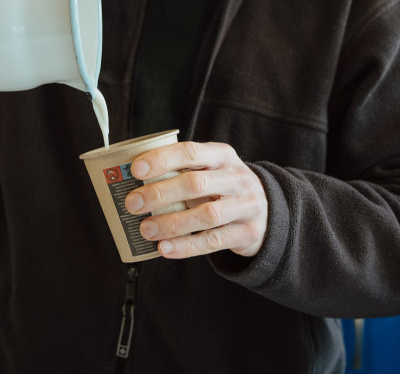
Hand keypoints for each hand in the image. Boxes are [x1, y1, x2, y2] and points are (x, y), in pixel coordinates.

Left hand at [123, 141, 267, 258]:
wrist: (267, 212)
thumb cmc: (223, 188)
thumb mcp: (211, 171)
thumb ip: (182, 173)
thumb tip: (134, 184)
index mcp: (222, 155)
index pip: (190, 151)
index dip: (162, 159)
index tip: (136, 170)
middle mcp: (237, 177)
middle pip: (196, 184)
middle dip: (160, 194)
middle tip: (132, 204)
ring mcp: (246, 205)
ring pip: (206, 214)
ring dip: (172, 223)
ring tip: (146, 229)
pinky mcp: (247, 232)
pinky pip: (213, 241)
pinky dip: (186, 246)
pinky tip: (164, 248)